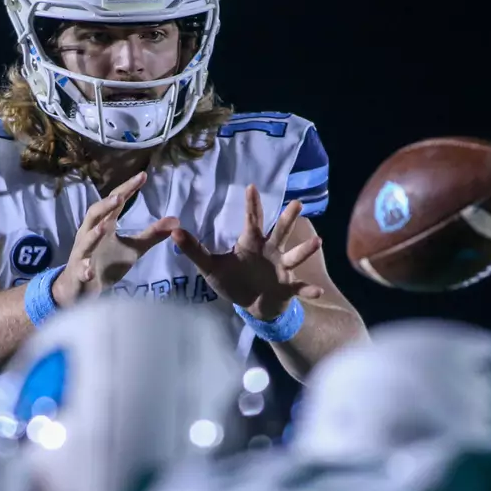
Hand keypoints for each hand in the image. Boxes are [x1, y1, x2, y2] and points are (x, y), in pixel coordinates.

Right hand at [52, 171, 178, 306]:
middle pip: (95, 214)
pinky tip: (89, 270)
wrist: (80, 288)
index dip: (127, 189)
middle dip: (106, 205)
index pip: (115, 203)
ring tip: (105, 226)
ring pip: (86, 240)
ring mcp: (82, 254)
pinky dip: (84, 269)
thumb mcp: (133, 249)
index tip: (143, 176)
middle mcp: (89, 234)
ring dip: (94, 233)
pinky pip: (81, 270)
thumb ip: (152, 235)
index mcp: (104, 225)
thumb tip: (175, 221)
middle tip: (120, 195)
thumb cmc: (105, 264)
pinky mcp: (78, 273)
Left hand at [170, 184, 324, 320]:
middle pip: (279, 231)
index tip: (251, 187)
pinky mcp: (288, 286)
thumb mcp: (211, 267)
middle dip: (287, 218)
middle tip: (297, 203)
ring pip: (294, 255)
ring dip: (305, 249)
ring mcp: (282, 268)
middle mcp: (270, 251)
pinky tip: (316, 291)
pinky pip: (299, 287)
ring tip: (317, 242)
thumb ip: (194, 251)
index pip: (252, 221)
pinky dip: (308, 290)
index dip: (252, 205)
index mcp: (251, 243)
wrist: (253, 304)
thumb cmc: (233, 281)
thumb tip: (173, 232)